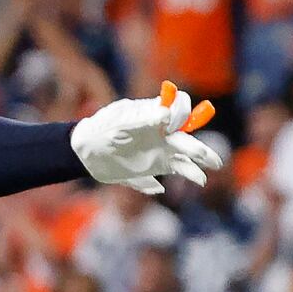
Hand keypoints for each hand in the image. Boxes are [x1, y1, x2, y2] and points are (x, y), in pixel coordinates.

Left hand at [70, 82, 220, 195]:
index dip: (182, 113)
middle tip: (206, 157)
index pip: (181, 108)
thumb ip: (142, 118)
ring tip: (207, 174)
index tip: (170, 123)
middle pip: (188, 139)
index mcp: (157, 115)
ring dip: (197, 165)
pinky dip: (178, 177)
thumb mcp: (118, 120)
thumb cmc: (102, 128)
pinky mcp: (154, 167)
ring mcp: (160, 151)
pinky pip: (172, 172)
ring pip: (185, 158)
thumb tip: (165, 116)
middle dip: (198, 148)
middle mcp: (163, 133)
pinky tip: (183, 183)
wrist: (85, 150)